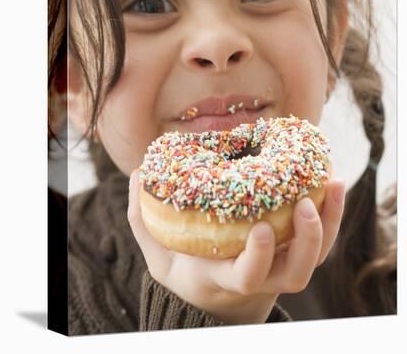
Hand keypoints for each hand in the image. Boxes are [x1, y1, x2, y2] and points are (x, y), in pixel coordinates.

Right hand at [128, 170, 344, 324]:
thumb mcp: (158, 252)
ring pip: (314, 258)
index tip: (261, 228)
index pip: (248, 277)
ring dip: (328, 224)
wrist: (212, 296)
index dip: (258, 257)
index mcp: (226, 277)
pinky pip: (318, 241)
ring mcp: (279, 267)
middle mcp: (260, 277)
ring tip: (331, 182)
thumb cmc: (184, 269)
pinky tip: (331, 183)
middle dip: (306, 242)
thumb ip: (142, 218)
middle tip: (304, 204)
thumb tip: (138, 174)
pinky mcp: (290, 253)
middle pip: (295, 274)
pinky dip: (329, 215)